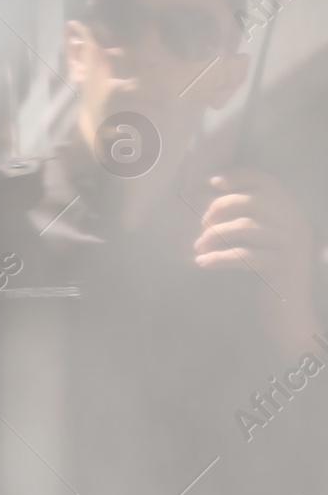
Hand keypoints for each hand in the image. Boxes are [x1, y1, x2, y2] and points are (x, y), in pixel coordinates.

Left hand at [194, 172, 317, 354]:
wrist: (288, 316)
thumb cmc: (263, 278)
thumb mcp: (259, 244)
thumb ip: (246, 222)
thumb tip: (209, 207)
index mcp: (291, 214)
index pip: (269, 183)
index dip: (241, 177)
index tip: (213, 182)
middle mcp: (296, 225)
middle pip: (254, 201)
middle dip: (220, 208)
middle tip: (201, 226)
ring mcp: (293, 245)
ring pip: (247, 226)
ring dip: (215, 235)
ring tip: (198, 248)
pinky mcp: (284, 267)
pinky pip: (246, 255)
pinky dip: (219, 257)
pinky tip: (202, 262)